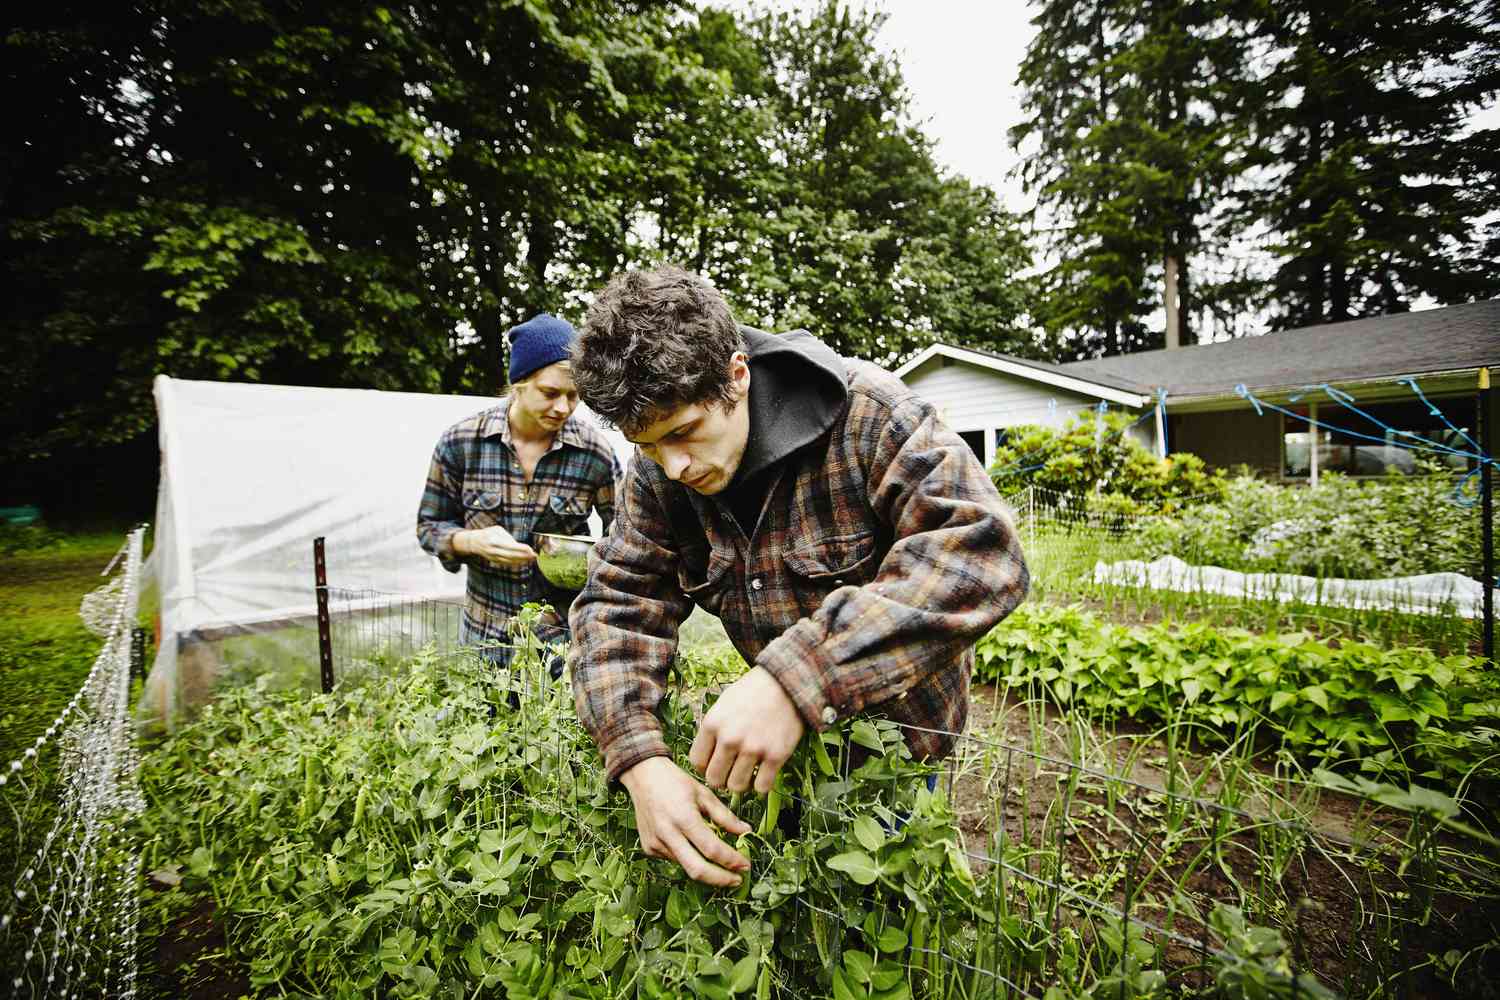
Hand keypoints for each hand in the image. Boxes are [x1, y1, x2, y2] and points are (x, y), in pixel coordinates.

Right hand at [455, 525, 535, 567]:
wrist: (474, 542)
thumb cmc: (488, 533)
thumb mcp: (497, 530)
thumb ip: (508, 537)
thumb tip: (518, 545)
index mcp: (494, 541)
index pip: (510, 546)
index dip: (521, 549)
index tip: (530, 549)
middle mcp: (493, 550)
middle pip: (511, 556)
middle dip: (524, 556)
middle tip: (535, 555)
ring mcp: (493, 557)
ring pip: (510, 561)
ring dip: (522, 560)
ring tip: (532, 558)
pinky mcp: (494, 561)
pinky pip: (507, 563)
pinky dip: (516, 562)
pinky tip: (524, 561)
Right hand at [619, 756, 750, 886]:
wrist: (642, 777)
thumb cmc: (675, 782)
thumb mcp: (704, 794)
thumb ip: (725, 816)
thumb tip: (746, 832)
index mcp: (684, 818)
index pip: (712, 849)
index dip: (731, 861)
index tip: (745, 865)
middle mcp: (668, 834)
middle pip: (697, 870)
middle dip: (720, 879)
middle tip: (737, 880)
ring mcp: (656, 844)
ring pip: (686, 866)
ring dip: (706, 868)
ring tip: (720, 861)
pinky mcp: (649, 848)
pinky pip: (675, 859)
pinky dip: (689, 858)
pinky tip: (693, 846)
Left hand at [690, 667, 804, 794]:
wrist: (786, 684)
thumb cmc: (752, 693)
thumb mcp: (723, 704)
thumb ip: (712, 730)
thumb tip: (705, 760)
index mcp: (713, 724)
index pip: (697, 762)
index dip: (705, 767)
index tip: (714, 764)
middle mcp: (730, 738)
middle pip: (714, 779)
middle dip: (721, 779)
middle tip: (730, 772)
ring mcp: (753, 748)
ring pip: (736, 787)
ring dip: (741, 783)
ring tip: (747, 773)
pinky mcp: (776, 756)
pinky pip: (762, 787)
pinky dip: (762, 785)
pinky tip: (764, 773)